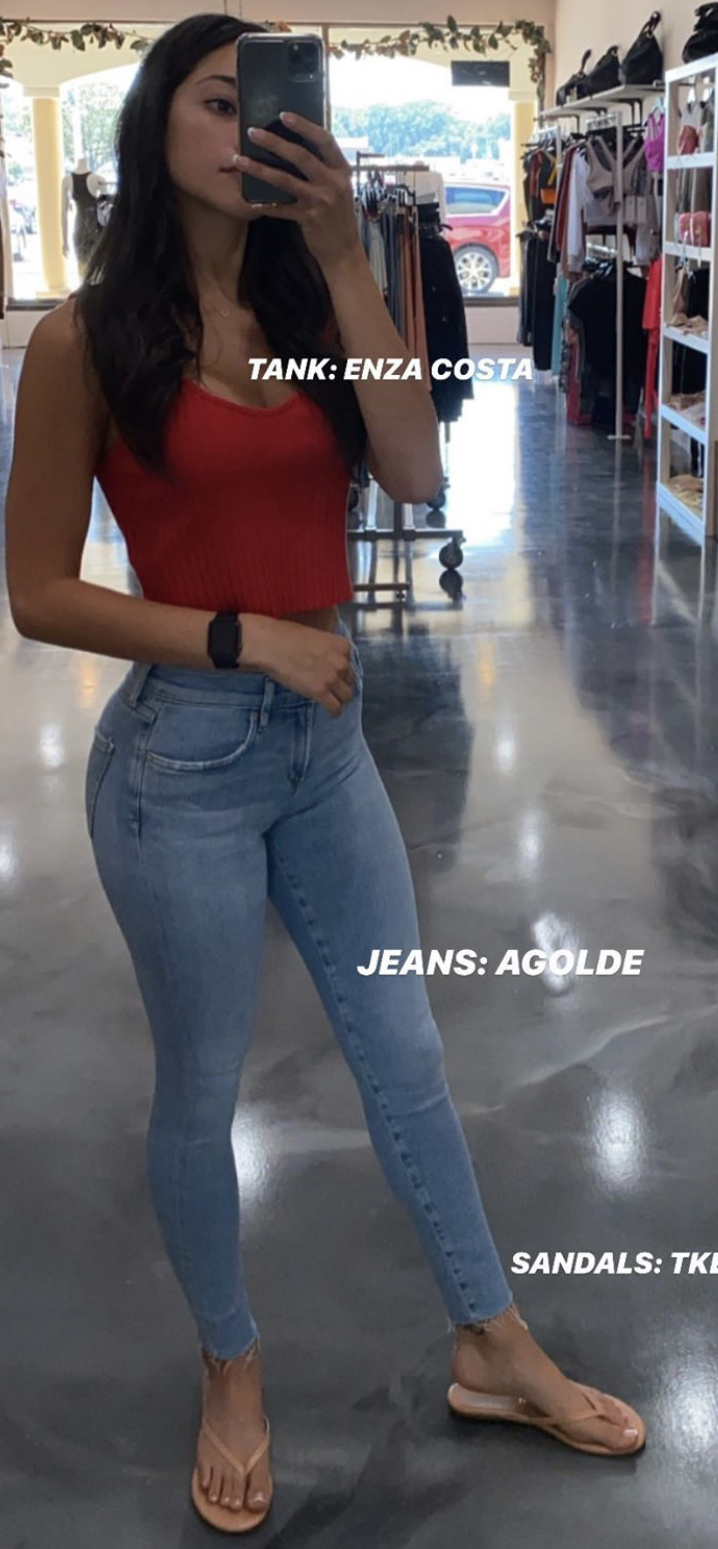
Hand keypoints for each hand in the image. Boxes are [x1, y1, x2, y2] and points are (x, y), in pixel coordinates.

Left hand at [232, 113, 364, 272]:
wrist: (344, 251)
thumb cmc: (338, 217)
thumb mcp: (338, 188)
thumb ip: (323, 169)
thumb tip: (295, 149)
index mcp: (341, 170)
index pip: (325, 140)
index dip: (305, 126)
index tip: (284, 115)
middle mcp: (333, 183)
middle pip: (301, 156)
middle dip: (274, 142)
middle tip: (253, 132)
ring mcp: (321, 201)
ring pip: (285, 180)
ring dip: (260, 169)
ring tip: (240, 160)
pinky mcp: (309, 219)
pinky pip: (281, 208)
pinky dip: (266, 204)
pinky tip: (250, 200)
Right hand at [257, 619, 355, 715]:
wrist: (270, 644)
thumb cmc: (285, 636)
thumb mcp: (314, 636)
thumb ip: (326, 648)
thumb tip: (324, 659)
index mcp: (341, 646)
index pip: (349, 662)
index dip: (339, 668)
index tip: (330, 671)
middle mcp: (341, 662)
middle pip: (349, 680)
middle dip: (340, 684)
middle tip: (329, 686)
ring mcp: (331, 678)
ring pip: (346, 696)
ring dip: (339, 698)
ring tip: (331, 700)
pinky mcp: (320, 692)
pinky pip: (335, 707)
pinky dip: (334, 711)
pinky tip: (331, 712)